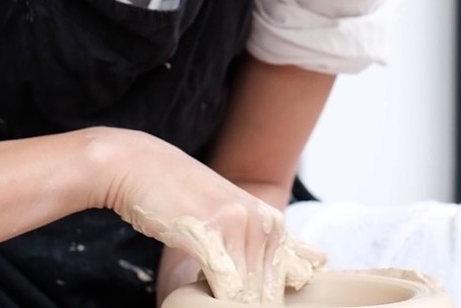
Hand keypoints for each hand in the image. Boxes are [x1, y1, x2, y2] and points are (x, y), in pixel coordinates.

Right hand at [93, 129, 324, 302]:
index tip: (256, 293)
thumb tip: (320, 261)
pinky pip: (226, 289)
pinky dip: (215, 302)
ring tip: (208, 287)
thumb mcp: (237, 215)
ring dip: (229, 303)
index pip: (291, 278)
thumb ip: (276, 241)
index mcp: (271, 222)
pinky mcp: (211, 236)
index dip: (269, 295)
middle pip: (267, 294)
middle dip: (249, 302)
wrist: (141, 166)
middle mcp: (263, 223)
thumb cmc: (182, 195)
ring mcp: (238, 228)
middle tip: (219, 280)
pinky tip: (200, 293)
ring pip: (248, 296)